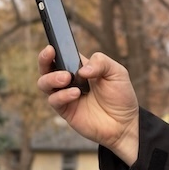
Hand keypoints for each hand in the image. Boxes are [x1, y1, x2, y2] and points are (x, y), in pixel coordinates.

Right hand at [37, 46, 139, 165]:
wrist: (124, 123)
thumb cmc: (121, 96)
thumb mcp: (117, 72)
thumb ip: (101, 63)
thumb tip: (82, 70)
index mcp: (80, 67)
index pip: (62, 55)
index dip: (55, 50)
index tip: (53, 46)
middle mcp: (70, 80)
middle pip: (46, 67)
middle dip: (44, 60)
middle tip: (50, 54)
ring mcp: (66, 96)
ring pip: (44, 83)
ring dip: (51, 78)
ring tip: (66, 78)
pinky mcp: (65, 111)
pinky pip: (54, 100)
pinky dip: (62, 95)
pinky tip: (76, 93)